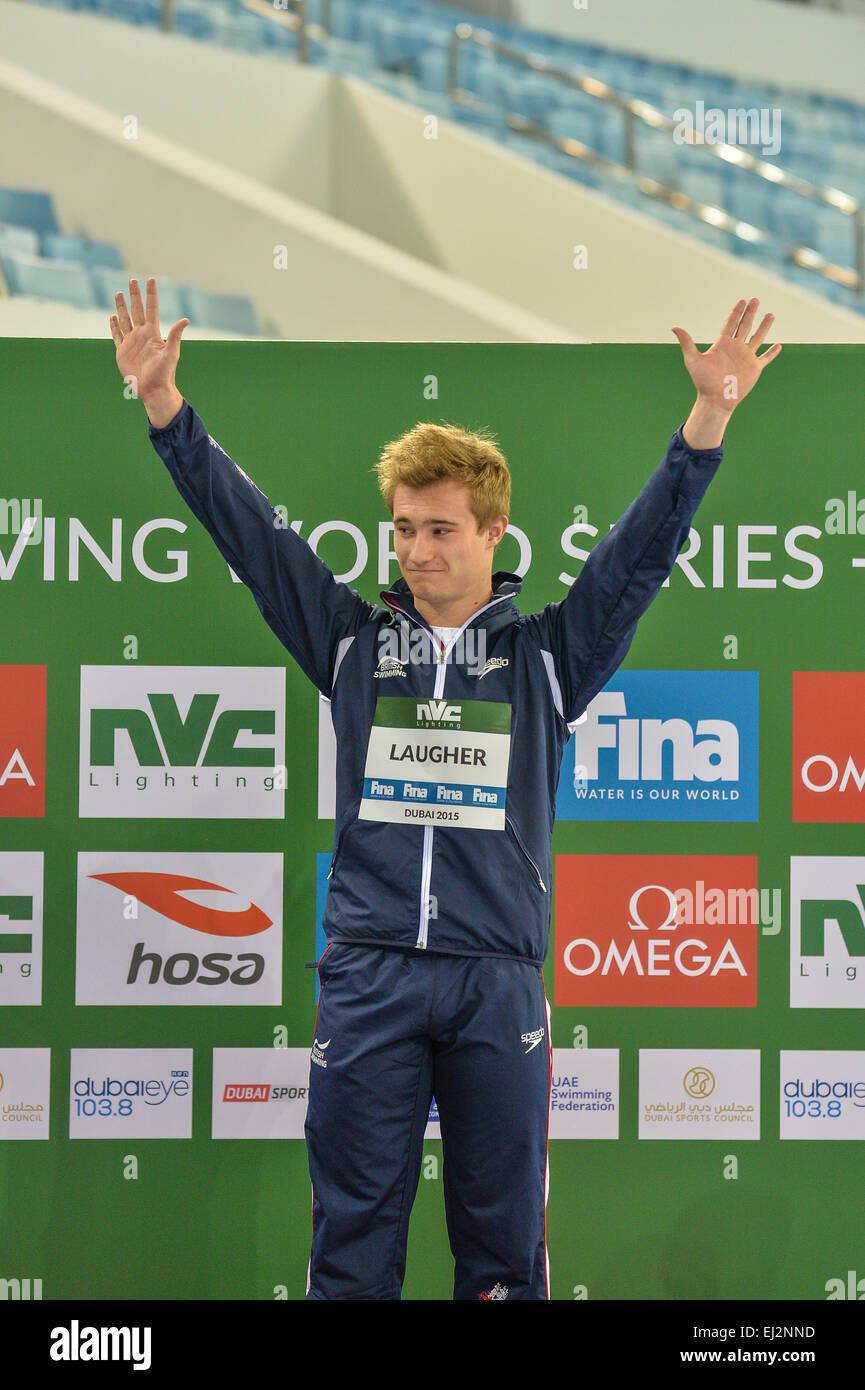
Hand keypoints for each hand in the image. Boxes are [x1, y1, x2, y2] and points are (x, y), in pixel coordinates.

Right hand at [110, 277, 188, 423]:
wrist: (153, 390)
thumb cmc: (164, 373)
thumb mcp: (171, 353)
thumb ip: (175, 336)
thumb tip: (186, 319)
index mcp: (153, 333)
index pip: (151, 308)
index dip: (151, 294)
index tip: (150, 279)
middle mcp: (141, 335)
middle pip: (136, 310)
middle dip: (134, 295)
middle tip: (132, 280)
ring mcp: (131, 342)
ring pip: (125, 320)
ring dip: (122, 306)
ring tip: (119, 293)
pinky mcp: (122, 352)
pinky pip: (117, 335)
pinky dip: (114, 326)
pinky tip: (113, 317)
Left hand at [672, 298, 781, 416]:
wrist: (715, 399)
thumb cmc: (703, 381)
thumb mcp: (693, 360)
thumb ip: (686, 342)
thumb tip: (674, 327)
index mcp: (723, 344)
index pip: (731, 323)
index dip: (736, 312)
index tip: (742, 300)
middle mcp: (736, 348)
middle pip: (745, 325)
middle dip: (750, 312)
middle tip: (755, 299)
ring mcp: (746, 357)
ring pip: (758, 337)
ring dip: (764, 326)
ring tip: (770, 314)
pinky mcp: (754, 368)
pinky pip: (765, 358)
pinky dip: (772, 352)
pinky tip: (778, 345)